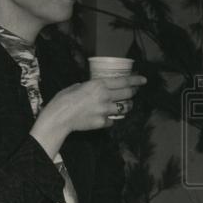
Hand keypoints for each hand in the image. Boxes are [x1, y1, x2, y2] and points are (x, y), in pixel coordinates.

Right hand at [31, 74, 145, 156]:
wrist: (59, 118)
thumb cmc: (64, 100)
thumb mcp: (77, 86)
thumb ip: (89, 86)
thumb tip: (93, 87)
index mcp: (99, 84)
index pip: (124, 81)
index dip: (136, 80)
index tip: (143, 80)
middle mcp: (105, 96)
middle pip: (128, 94)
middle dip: (133, 93)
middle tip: (134, 92)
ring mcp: (105, 110)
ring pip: (124, 108)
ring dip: (126, 106)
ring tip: (123, 105)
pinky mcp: (103, 122)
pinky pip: (112, 120)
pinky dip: (109, 119)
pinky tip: (103, 118)